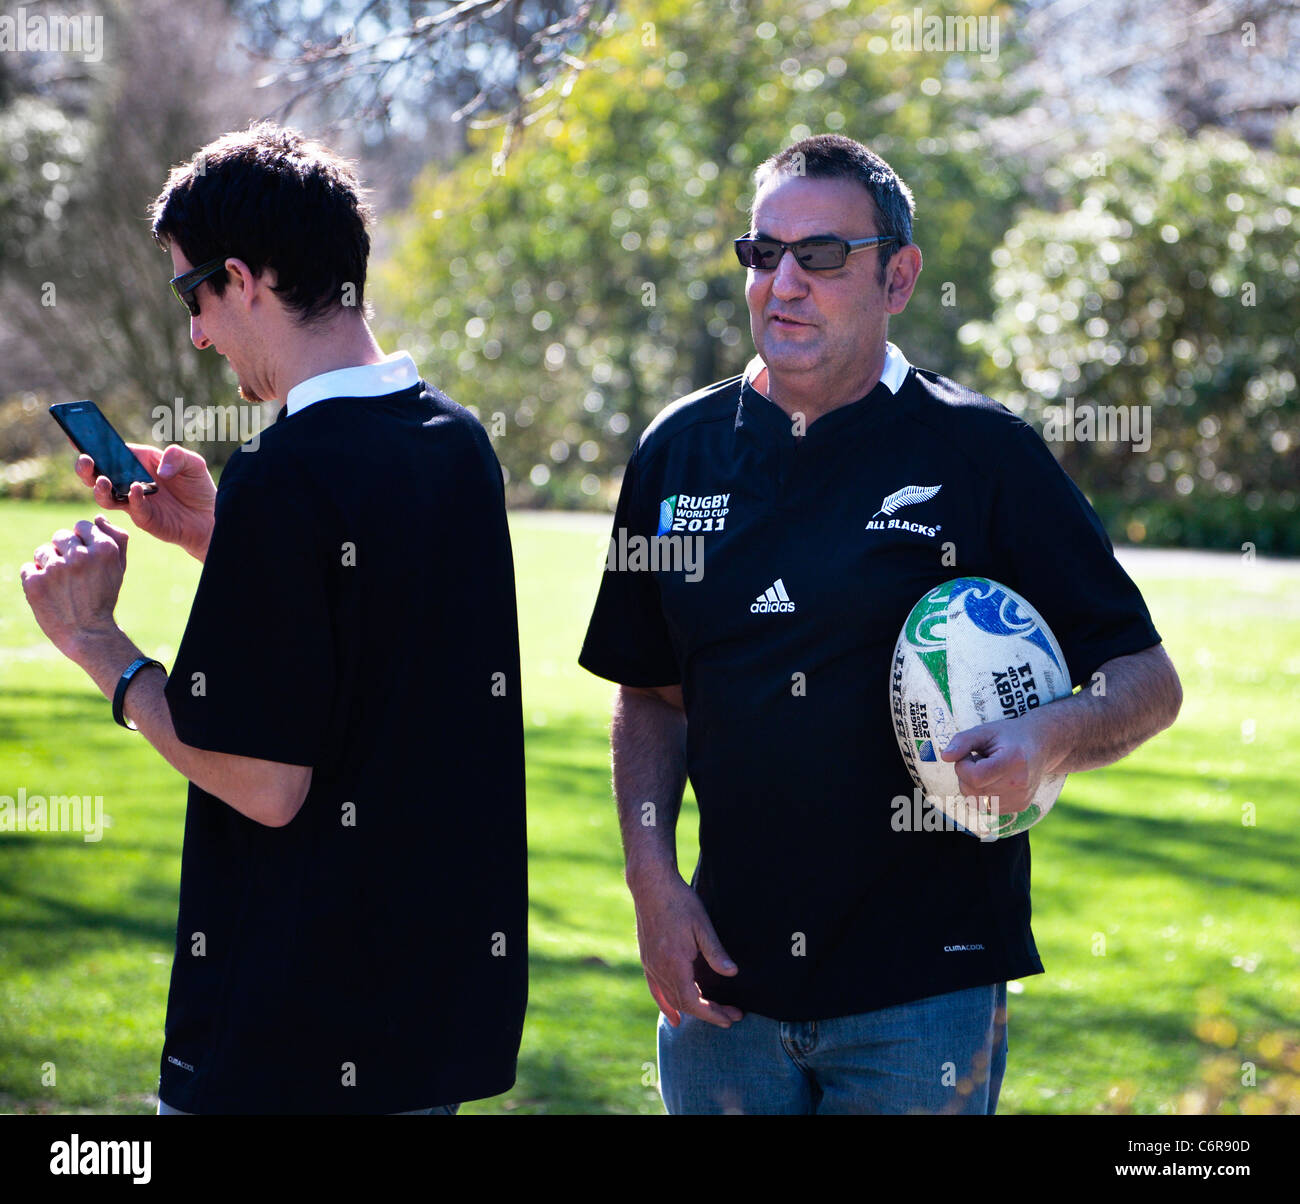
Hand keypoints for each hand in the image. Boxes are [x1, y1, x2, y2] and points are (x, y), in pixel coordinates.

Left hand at [19, 516, 129, 660]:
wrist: (88, 634)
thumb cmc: (104, 598)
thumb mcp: (119, 568)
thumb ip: (115, 539)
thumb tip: (98, 518)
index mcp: (104, 549)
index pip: (82, 526)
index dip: (82, 542)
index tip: (85, 559)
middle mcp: (80, 555)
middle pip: (60, 535)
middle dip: (64, 551)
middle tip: (72, 575)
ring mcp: (56, 568)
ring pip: (42, 552)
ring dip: (49, 566)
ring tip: (60, 586)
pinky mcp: (35, 582)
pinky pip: (28, 568)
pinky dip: (35, 580)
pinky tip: (49, 594)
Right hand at [75, 443, 214, 561]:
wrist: (210, 516)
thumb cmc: (198, 486)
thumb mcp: (193, 463)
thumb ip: (177, 456)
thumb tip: (161, 468)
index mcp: (136, 461)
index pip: (109, 450)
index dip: (91, 443)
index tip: (75, 434)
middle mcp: (129, 480)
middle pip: (97, 473)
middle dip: (86, 467)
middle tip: (86, 460)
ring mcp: (133, 501)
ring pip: (105, 495)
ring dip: (100, 487)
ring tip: (103, 480)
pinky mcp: (143, 518)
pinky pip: (132, 508)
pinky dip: (132, 499)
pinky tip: (136, 490)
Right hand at [630, 871, 742, 1028]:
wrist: (651, 885)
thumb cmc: (679, 901)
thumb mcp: (702, 925)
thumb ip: (715, 952)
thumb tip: (732, 973)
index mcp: (674, 963)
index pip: (693, 1001)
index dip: (712, 1013)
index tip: (730, 1018)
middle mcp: (659, 968)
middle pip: (684, 1003)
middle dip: (708, 1013)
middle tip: (731, 1015)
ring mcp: (650, 965)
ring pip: (671, 998)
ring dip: (692, 1009)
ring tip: (712, 1013)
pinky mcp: (646, 959)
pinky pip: (655, 990)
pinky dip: (665, 1005)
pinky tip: (674, 1017)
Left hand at [940, 710, 1064, 814]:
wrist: (1041, 746)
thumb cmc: (1009, 736)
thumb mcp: (985, 731)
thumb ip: (963, 741)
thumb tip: (945, 756)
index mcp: (1014, 761)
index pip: (975, 777)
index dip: (963, 765)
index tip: (969, 754)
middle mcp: (1020, 783)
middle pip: (973, 791)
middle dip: (966, 775)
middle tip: (979, 759)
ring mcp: (1021, 799)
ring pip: (976, 802)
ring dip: (972, 786)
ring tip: (988, 769)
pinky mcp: (1019, 807)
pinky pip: (986, 807)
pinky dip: (982, 794)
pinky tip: (994, 780)